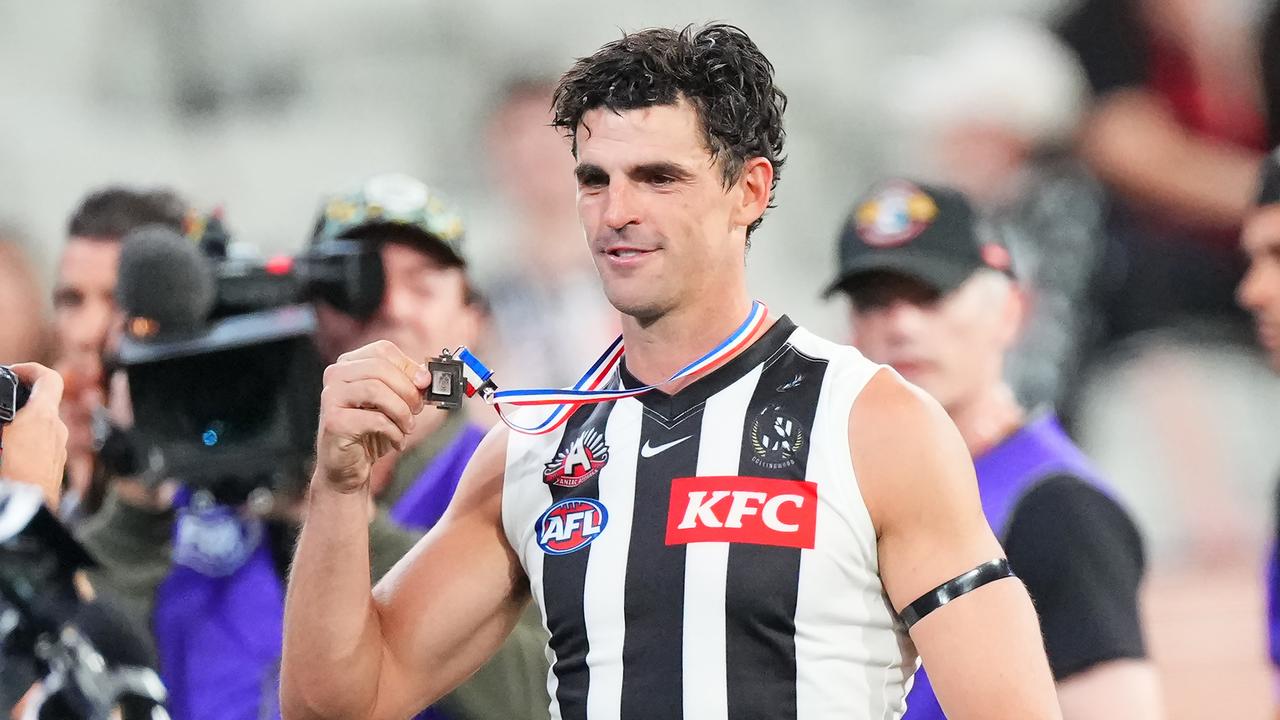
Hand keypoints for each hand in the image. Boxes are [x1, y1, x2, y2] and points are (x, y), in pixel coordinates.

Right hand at [0, 363, 68, 508]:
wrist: (27, 522)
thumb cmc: (10, 478)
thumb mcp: (1, 435)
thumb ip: (3, 419)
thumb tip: (6, 421)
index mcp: (42, 419)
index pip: (49, 379)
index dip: (30, 370)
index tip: (12, 373)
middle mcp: (57, 433)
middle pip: (42, 404)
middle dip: (16, 402)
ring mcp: (58, 453)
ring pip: (40, 428)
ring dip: (19, 425)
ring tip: (2, 435)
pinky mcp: (53, 471)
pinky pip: (40, 448)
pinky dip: (23, 444)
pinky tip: (6, 454)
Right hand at [315, 340, 428, 493]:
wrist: (348, 467)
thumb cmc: (370, 432)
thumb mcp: (393, 403)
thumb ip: (408, 386)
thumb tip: (427, 377)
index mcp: (350, 364)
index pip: (383, 350)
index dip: (408, 366)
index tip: (425, 383)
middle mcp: (336, 375)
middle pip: (380, 368)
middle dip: (407, 390)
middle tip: (418, 409)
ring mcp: (331, 397)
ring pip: (376, 390)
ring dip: (402, 411)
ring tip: (407, 427)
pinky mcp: (334, 422)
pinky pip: (374, 419)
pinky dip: (394, 431)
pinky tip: (396, 440)